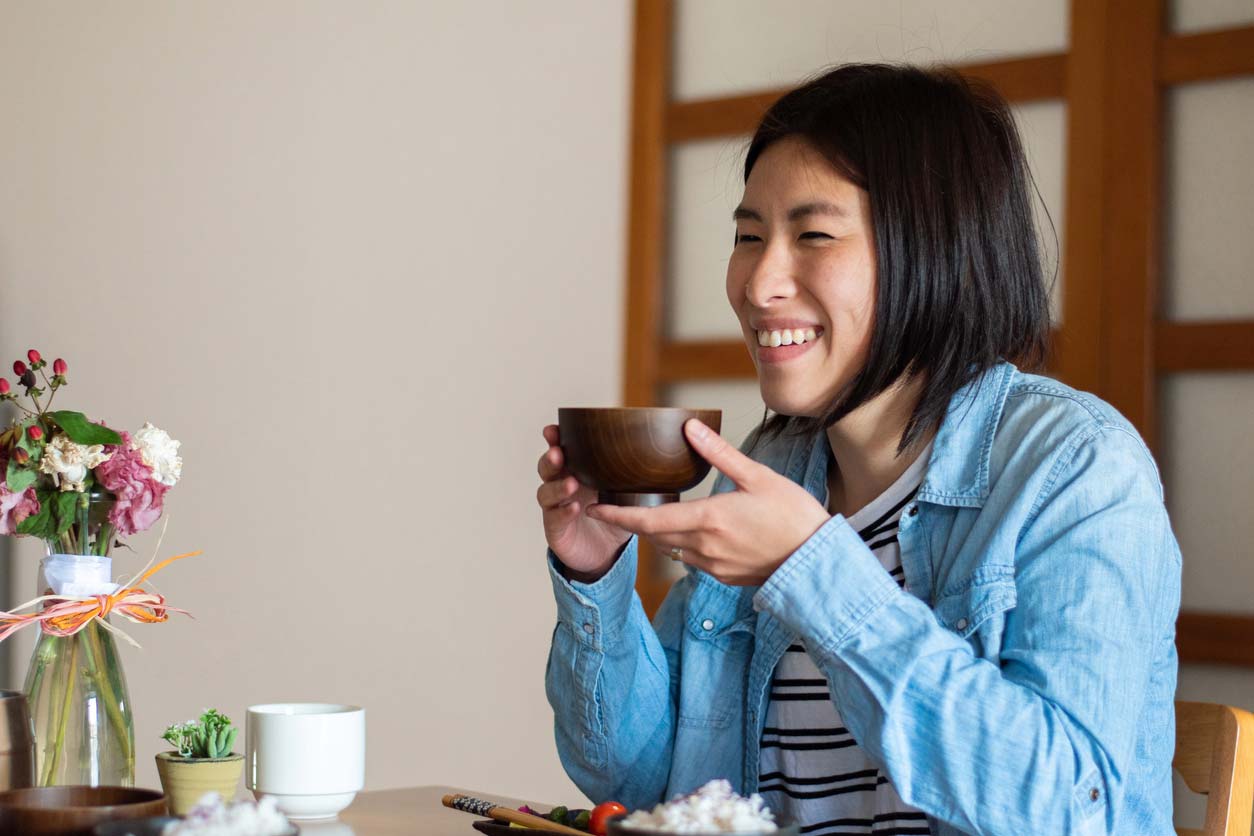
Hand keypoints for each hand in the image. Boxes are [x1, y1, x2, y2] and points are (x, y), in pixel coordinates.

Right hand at [536, 424, 630, 580]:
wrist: (606, 553)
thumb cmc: (613, 515)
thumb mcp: (625, 491)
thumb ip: (634, 472)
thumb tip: (665, 451)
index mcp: (576, 471)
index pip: (561, 450)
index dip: (554, 439)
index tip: (553, 429)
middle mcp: (561, 486)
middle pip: (547, 468)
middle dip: (550, 459)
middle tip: (558, 453)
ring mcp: (555, 508)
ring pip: (546, 493)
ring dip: (557, 487)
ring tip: (571, 484)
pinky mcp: (556, 530)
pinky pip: (554, 518)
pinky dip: (563, 512)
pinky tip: (574, 508)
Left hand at [585, 419, 830, 585]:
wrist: (819, 562)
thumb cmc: (794, 515)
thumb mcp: (758, 477)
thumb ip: (719, 454)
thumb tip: (690, 427)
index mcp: (708, 519)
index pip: (648, 519)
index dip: (618, 514)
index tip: (595, 506)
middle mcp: (704, 547)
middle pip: (654, 535)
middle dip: (633, 521)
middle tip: (616, 504)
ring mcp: (713, 566)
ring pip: (672, 548)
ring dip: (659, 532)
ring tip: (651, 513)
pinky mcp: (725, 577)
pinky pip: (693, 559)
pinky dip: (684, 544)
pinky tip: (694, 530)